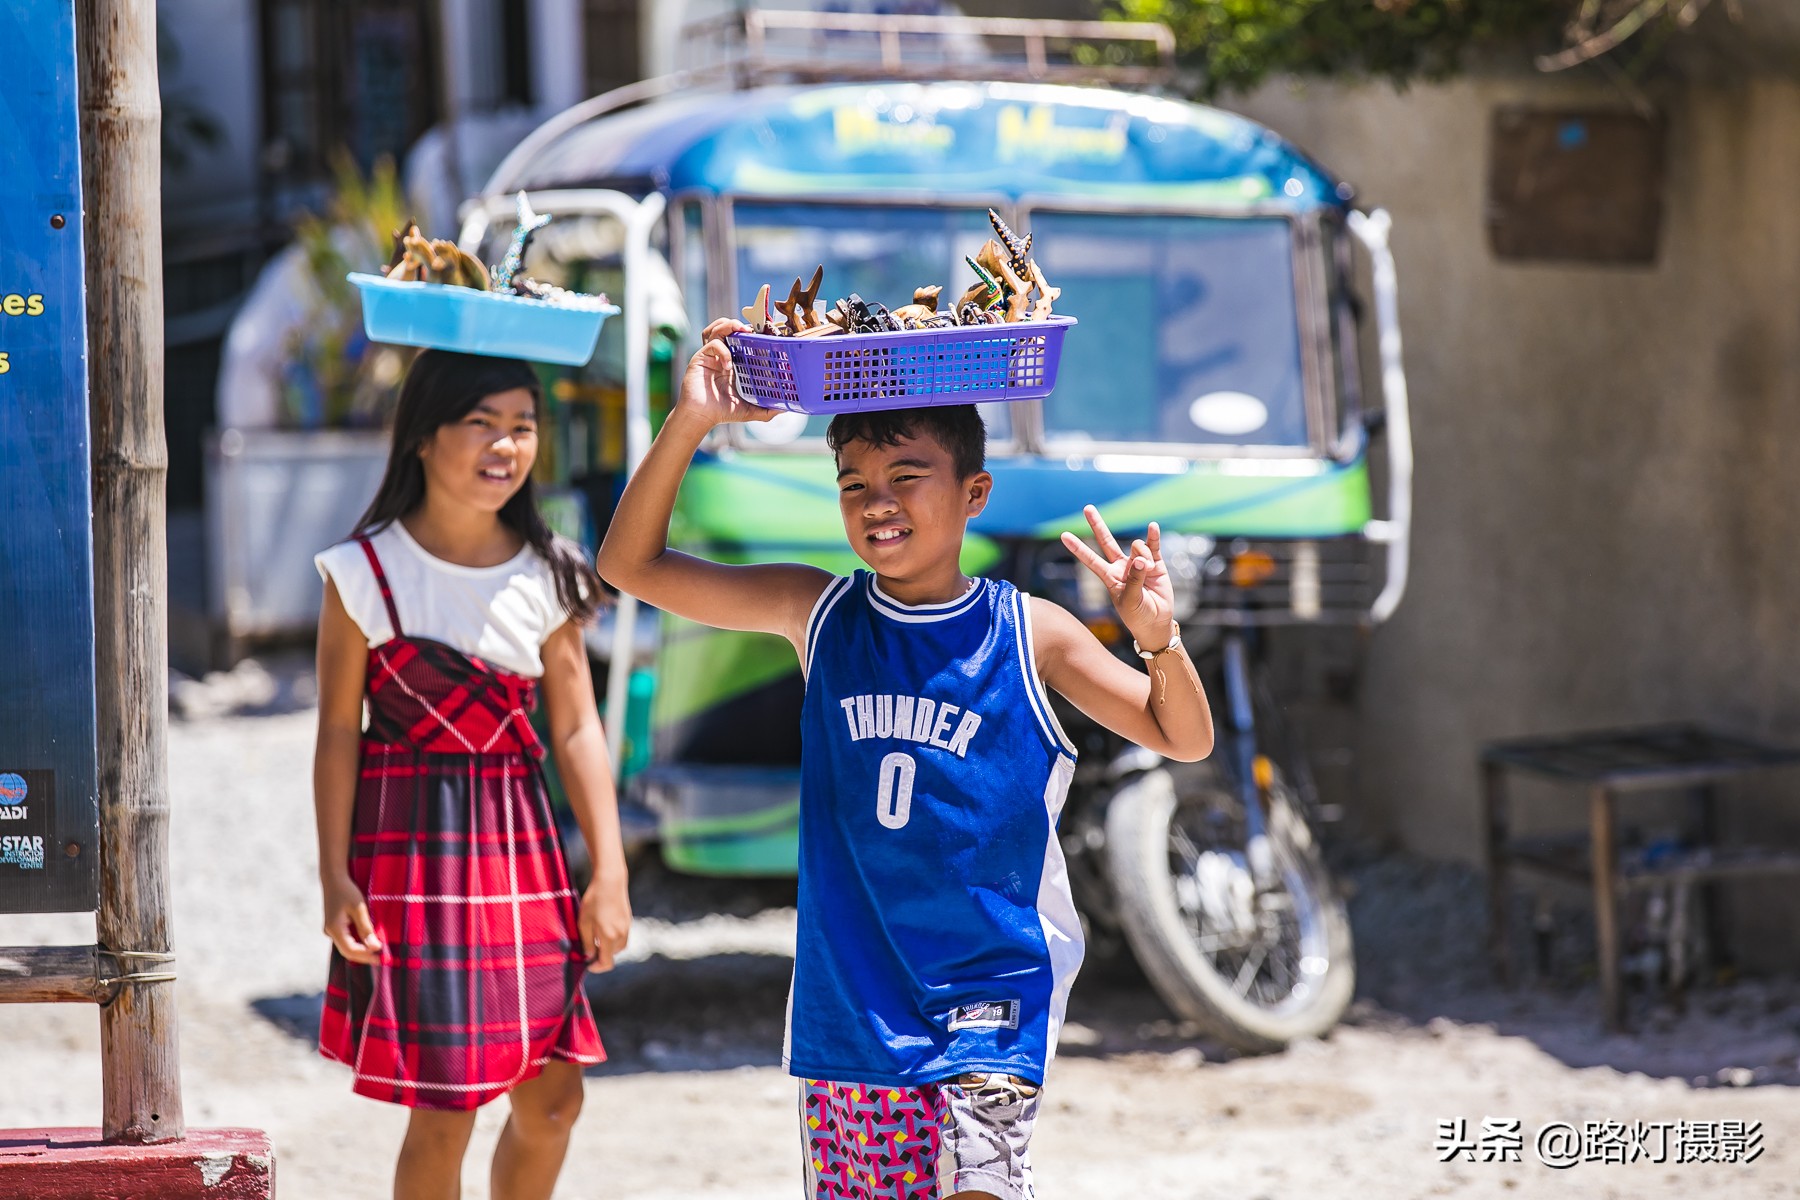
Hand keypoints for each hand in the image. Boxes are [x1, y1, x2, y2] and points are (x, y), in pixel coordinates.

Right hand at [321, 873, 382, 965]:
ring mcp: (331, 929)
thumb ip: (366, 929)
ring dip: (362, 950)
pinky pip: (346, 939)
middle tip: (382, 958)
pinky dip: (358, 942)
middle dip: (364, 956)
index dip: (366, 956)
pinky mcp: (335, 926)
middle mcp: (330, 932)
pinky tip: (369, 940)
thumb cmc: (347, 890)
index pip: (350, 950)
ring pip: (347, 946)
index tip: (381, 958)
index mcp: (334, 928)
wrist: (334, 878)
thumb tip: (374, 947)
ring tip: (378, 951)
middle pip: (348, 951)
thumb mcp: (359, 908)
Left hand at [578, 873, 631, 972]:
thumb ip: (586, 942)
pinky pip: (622, 937)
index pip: (607, 962)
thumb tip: (589, 956)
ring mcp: (626, 928)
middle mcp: (620, 934)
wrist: (610, 881)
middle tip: (588, 950)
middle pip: (613, 956)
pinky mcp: (628, 921)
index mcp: (608, 936)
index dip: (597, 968)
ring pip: (619, 947)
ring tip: (595, 939)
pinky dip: (614, 940)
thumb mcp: (583, 922)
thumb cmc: (593, 900)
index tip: (588, 965)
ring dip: (608, 948)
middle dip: (601, 957)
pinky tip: (603, 929)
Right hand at [674, 318, 777, 429]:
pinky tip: (728, 365)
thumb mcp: (750, 410)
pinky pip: (712, 345)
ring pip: (716, 328)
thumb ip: (766, 409)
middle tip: (752, 329)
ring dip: (729, 325)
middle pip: (726, 327)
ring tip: (741, 330)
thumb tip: (785, 408)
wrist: (701, 417)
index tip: (764, 334)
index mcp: (732, 362)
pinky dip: (723, 350)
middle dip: (739, 323)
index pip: (740, 340)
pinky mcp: (700, 358)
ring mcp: (710, 355)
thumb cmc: (721, 412)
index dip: (751, 334)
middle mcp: (720, 355)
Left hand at [1060, 505, 1175, 649]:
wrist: (1156, 622)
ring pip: (1136, 547)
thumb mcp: (1130, 601)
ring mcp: (1138, 563)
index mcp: (1109, 577)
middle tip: (1087, 508)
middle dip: (1097, 525)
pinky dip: (1153, 536)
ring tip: (1148, 572)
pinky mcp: (1155, 563)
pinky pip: (1153, 545)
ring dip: (1143, 557)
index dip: (1078, 548)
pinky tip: (1152, 526)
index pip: (1091, 559)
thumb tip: (1140, 558)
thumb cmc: (1138, 615)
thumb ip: (1134, 579)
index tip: (1064, 535)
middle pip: (1106, 541)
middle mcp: (1121, 566)